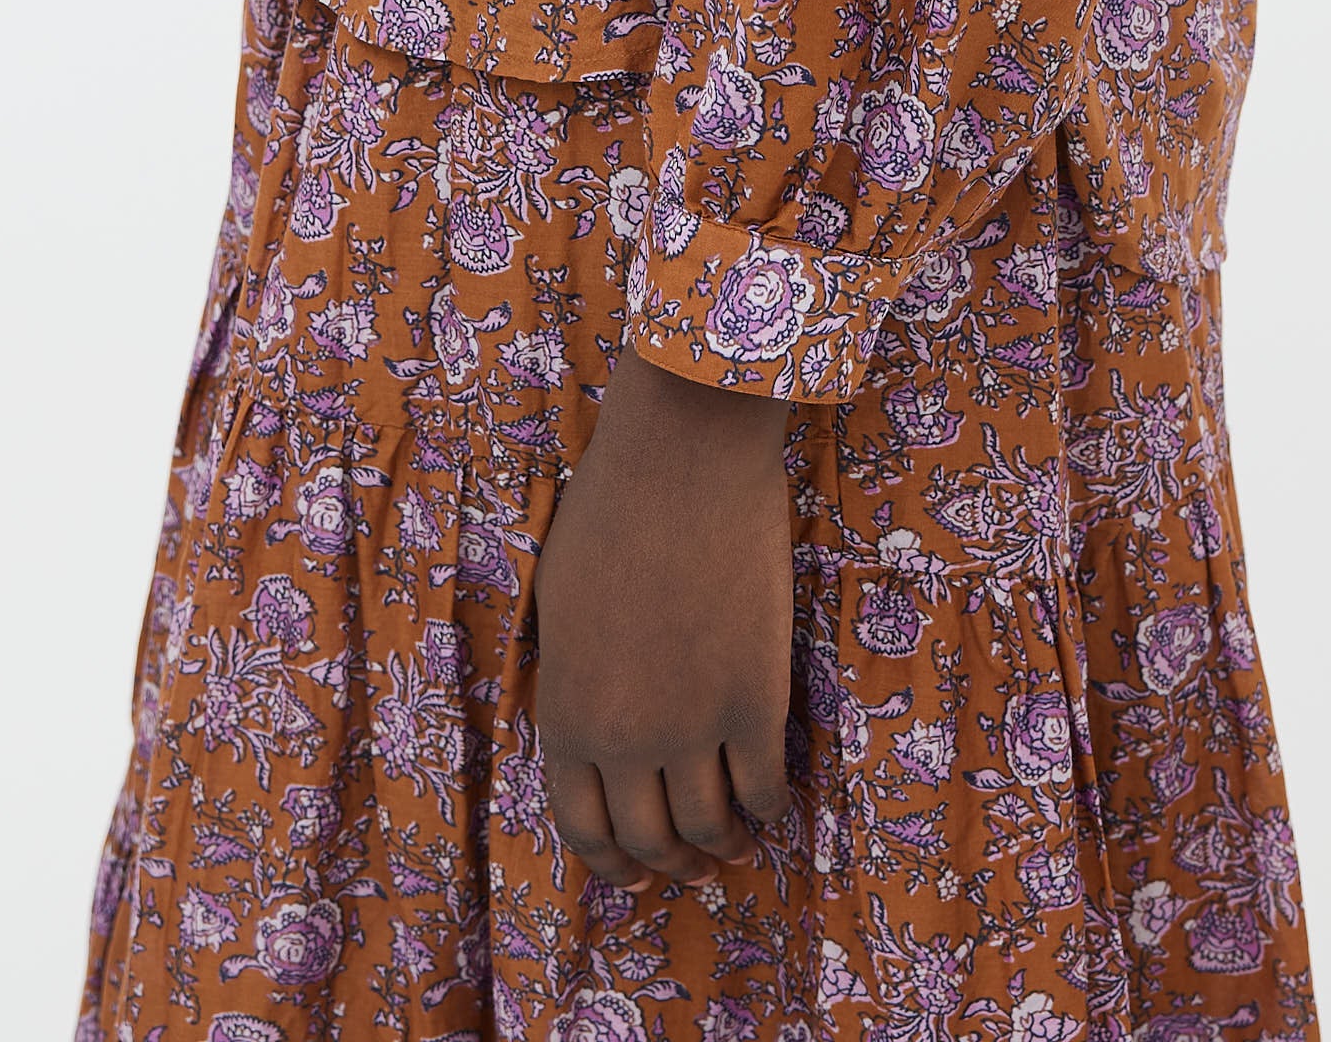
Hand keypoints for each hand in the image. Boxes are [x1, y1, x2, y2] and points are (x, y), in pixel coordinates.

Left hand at [532, 344, 794, 885]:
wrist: (682, 455)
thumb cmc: (611, 509)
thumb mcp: (559, 608)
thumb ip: (573, 684)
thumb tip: (594, 737)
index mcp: (567, 715)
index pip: (584, 828)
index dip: (612, 865)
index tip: (636, 875)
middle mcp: (625, 739)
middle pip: (650, 840)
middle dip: (671, 863)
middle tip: (692, 865)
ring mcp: (694, 725)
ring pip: (709, 827)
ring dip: (724, 847)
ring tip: (735, 843)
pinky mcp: (756, 700)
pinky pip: (765, 787)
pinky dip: (769, 808)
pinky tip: (771, 802)